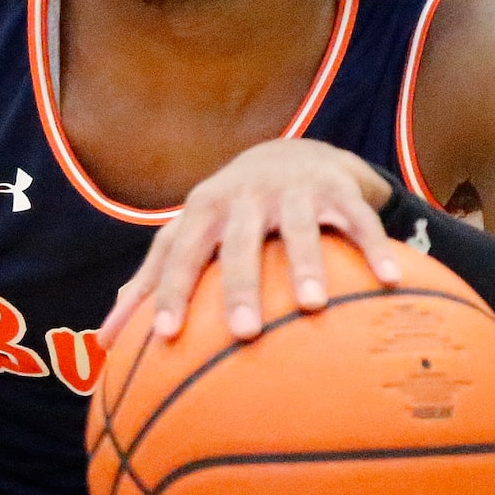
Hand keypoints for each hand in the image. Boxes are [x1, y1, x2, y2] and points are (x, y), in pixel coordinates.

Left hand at [103, 140, 399, 347]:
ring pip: (299, 230)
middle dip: (238, 287)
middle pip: (239, 244)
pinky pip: (357, 222)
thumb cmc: (229, 212)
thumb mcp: (189, 234)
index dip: (171, 293)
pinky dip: (374, 249)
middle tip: (241, 334)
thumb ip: (152, 281)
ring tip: (311, 307)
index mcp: (204, 211)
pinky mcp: (337, 191)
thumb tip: (104, 343)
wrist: (292, 152)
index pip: (180, 254)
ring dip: (305, 265)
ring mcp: (293, 192)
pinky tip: (390, 280)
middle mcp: (246, 198)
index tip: (165, 336)